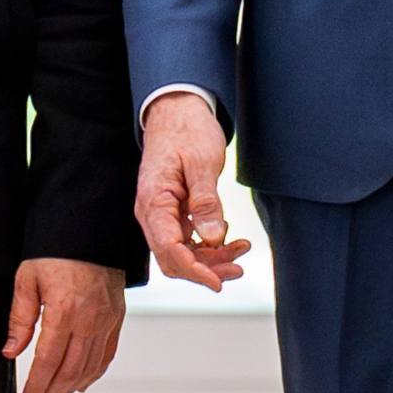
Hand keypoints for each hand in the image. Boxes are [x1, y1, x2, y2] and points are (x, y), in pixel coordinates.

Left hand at [7, 258, 125, 392]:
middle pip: (71, 370)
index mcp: (64, 310)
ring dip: (71, 387)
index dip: (37, 385)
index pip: (48, 361)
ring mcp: (106, 319)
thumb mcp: (27, 280)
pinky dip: (93, 373)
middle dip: (52, 392)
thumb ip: (19, 319)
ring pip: (90, 367)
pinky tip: (81, 382)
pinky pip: (107, 354)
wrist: (90, 228)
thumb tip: (10, 351)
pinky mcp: (117, 317)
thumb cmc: (56, 250)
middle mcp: (89, 319)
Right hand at [133, 93, 252, 290]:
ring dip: (210, 259)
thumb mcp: (202, 163)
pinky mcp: (172, 212)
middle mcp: (151, 213)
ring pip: (181, 252)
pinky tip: (228, 237)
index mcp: (153, 202)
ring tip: (240, 250)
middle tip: (237, 268)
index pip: (170, 250)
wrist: (177, 111)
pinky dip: (207, 245)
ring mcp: (161, 214)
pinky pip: (186, 239)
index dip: (195, 271)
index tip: (219, 281)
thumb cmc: (186, 131)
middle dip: (205, 269)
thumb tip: (213, 237)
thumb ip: (206, 202)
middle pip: (173, 258)